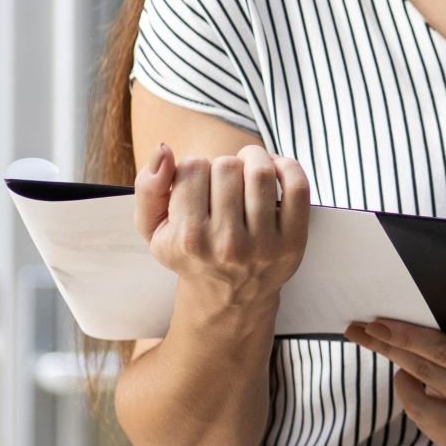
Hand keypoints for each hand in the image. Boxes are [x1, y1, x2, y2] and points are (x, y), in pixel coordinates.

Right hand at [135, 142, 309, 311]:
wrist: (228, 296)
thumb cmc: (189, 253)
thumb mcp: (153, 229)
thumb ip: (148, 188)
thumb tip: (163, 150)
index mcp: (188, 238)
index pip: (192, 167)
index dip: (195, 167)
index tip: (197, 183)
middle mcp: (226, 243)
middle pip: (227, 166)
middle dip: (224, 164)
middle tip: (223, 180)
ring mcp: (263, 243)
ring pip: (261, 172)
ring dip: (254, 158)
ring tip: (247, 167)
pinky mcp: (293, 241)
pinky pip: (297, 187)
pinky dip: (288, 167)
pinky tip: (275, 169)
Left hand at [345, 319, 445, 445]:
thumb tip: (430, 342)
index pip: (441, 353)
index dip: (405, 336)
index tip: (377, 322)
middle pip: (423, 375)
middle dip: (389, 350)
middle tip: (361, 332)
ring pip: (420, 405)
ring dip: (402, 380)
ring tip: (394, 360)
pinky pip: (433, 426)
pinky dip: (421, 405)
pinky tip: (420, 390)